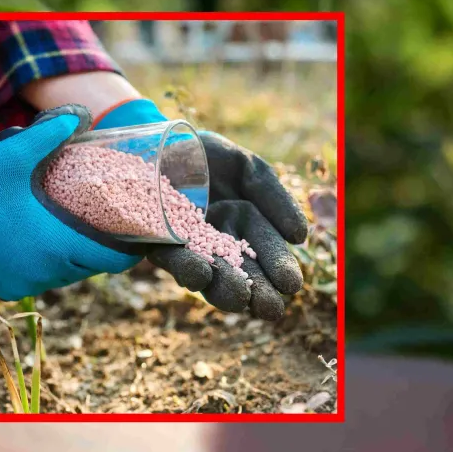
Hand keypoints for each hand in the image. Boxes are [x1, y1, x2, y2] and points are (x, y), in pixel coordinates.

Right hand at [0, 105, 142, 300]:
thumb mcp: (12, 154)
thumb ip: (51, 134)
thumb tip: (79, 115)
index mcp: (55, 244)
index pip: (112, 259)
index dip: (131, 249)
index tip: (140, 235)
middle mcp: (43, 272)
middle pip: (90, 268)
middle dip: (102, 250)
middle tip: (108, 225)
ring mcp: (22, 283)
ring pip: (64, 276)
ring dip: (74, 257)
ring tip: (76, 231)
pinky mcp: (4, 286)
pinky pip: (39, 279)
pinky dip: (47, 265)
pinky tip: (42, 243)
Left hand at [97, 98, 309, 320]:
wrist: (153, 142)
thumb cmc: (203, 155)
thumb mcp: (246, 169)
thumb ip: (273, 197)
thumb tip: (301, 237)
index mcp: (240, 226)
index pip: (264, 252)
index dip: (277, 268)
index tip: (292, 286)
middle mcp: (212, 243)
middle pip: (238, 271)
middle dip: (255, 290)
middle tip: (271, 308)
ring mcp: (183, 246)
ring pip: (207, 273)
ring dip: (224, 288)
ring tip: (241, 298)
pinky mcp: (152, 242)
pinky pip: (171, 257)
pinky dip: (186, 267)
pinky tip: (200, 276)